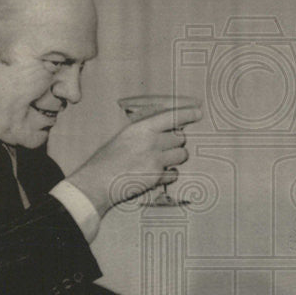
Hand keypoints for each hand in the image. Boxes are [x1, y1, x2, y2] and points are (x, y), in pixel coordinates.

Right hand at [66, 106, 201, 215]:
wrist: (97, 182)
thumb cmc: (105, 160)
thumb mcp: (123, 138)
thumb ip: (143, 133)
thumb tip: (163, 132)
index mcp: (141, 128)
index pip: (171, 116)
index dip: (187, 114)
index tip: (198, 112)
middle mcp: (151, 141)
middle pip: (179, 137)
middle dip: (176, 142)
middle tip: (165, 147)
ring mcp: (156, 159)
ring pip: (182, 154)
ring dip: (176, 158)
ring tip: (163, 160)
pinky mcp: (157, 177)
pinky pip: (174, 173)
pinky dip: (169, 175)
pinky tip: (159, 174)